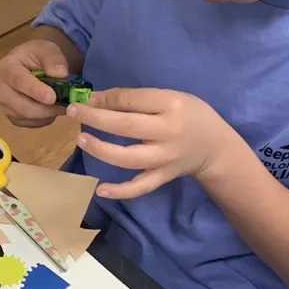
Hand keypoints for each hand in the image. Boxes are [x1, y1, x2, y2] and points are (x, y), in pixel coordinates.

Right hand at [0, 39, 70, 127]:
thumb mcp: (47, 49)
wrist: (31, 65)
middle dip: (47, 108)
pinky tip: (51, 107)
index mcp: (6, 68)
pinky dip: (46, 119)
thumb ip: (54, 59)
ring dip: (49, 113)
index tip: (52, 98)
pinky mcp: (14, 117)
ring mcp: (5, 106)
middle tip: (66, 104)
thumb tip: (60, 75)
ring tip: (61, 103)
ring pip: (29, 117)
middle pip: (23, 106)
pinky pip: (32, 124)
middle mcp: (1, 89)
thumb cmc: (37, 56)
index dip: (35, 91)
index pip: (19, 81)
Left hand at [70, 88, 233, 198]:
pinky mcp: (164, 177)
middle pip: (127, 127)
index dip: (106, 99)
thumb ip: (138, 99)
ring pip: (129, 158)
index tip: (86, 98)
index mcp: (172, 105)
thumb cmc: (189, 115)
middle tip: (74, 112)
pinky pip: (140, 187)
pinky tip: (100, 190)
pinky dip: (120, 191)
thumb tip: (98, 100)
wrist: (214, 147)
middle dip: (96, 119)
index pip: (133, 101)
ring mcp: (165, 158)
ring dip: (102, 150)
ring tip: (82, 140)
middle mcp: (169, 132)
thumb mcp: (171, 97)